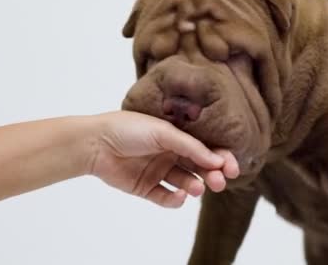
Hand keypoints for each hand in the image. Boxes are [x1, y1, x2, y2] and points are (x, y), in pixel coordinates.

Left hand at [89, 111, 239, 207]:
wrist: (95, 144)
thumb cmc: (128, 129)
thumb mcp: (163, 132)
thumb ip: (191, 146)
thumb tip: (218, 160)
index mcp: (177, 135)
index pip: (205, 148)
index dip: (221, 157)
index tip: (232, 167)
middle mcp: (171, 153)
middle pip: (199, 167)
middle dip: (212, 174)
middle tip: (220, 181)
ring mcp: (159, 171)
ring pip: (186, 183)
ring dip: (195, 186)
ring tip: (196, 188)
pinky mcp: (147, 188)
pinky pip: (166, 197)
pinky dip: (175, 199)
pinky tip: (179, 196)